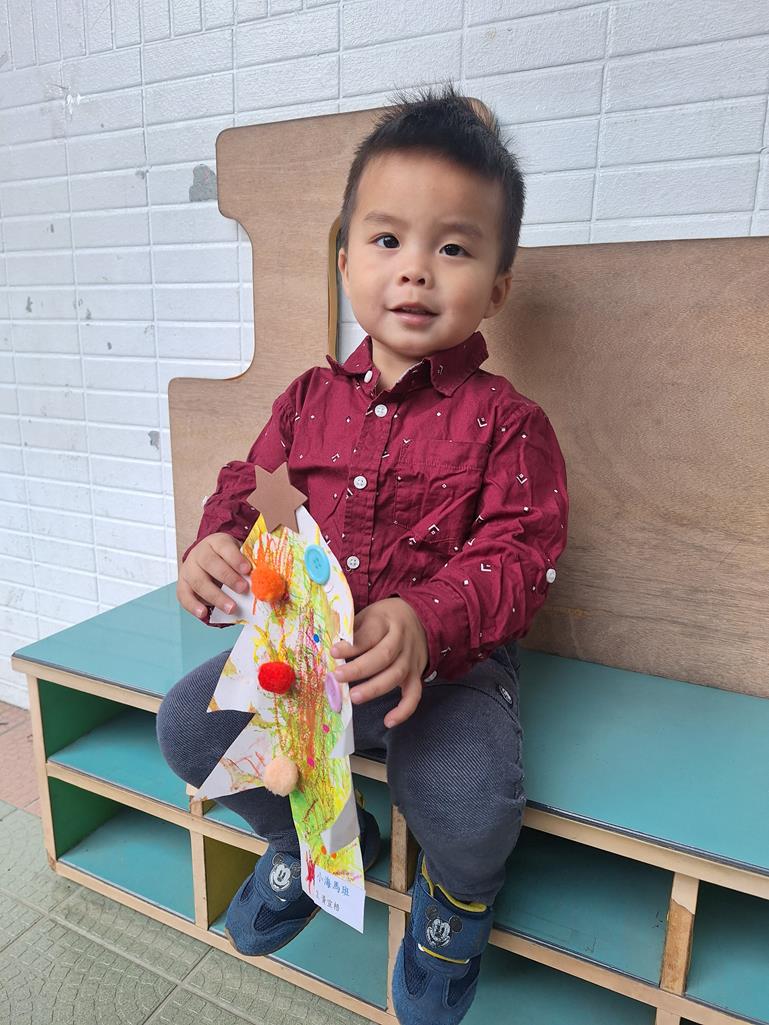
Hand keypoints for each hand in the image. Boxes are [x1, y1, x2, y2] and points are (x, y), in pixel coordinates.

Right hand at [177, 532, 250, 620]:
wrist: (206, 557)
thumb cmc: (227, 559)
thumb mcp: (237, 554)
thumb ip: (246, 565)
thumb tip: (262, 580)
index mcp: (216, 542)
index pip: (225, 548)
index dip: (236, 558)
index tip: (248, 570)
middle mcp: (199, 554)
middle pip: (211, 564)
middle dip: (228, 578)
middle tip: (243, 589)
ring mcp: (188, 569)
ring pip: (199, 582)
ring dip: (216, 597)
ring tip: (231, 608)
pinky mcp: (182, 584)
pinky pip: (184, 596)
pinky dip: (193, 606)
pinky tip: (203, 613)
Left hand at [330, 598, 428, 727]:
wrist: (419, 618)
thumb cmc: (385, 619)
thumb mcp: (368, 615)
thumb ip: (352, 630)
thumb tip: (332, 647)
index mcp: (386, 621)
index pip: (370, 634)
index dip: (352, 645)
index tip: (334, 652)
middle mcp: (401, 641)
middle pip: (383, 656)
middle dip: (359, 669)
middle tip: (337, 677)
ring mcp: (411, 659)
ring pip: (396, 676)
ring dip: (375, 689)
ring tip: (354, 697)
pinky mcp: (417, 675)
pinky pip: (414, 694)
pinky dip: (404, 710)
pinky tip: (389, 721)